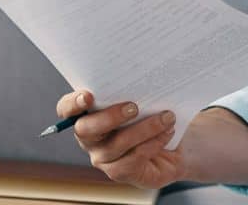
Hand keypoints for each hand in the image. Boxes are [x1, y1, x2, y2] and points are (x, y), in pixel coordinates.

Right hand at [56, 90, 185, 187]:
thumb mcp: (146, 96)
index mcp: (88, 113)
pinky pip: (133, 159)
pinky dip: (153, 143)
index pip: (67, 109)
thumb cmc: (158, 112)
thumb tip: (140, 74)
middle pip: (85, 129)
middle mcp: (90, 138)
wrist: (180, 144)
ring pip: (116, 144)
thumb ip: (134, 87)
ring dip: (144, 128)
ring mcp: (103, 158)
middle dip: (109, 117)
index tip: (88, 95)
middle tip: (134, 106)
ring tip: (167, 117)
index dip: (72, 103)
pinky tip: (168, 132)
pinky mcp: (121, 172)